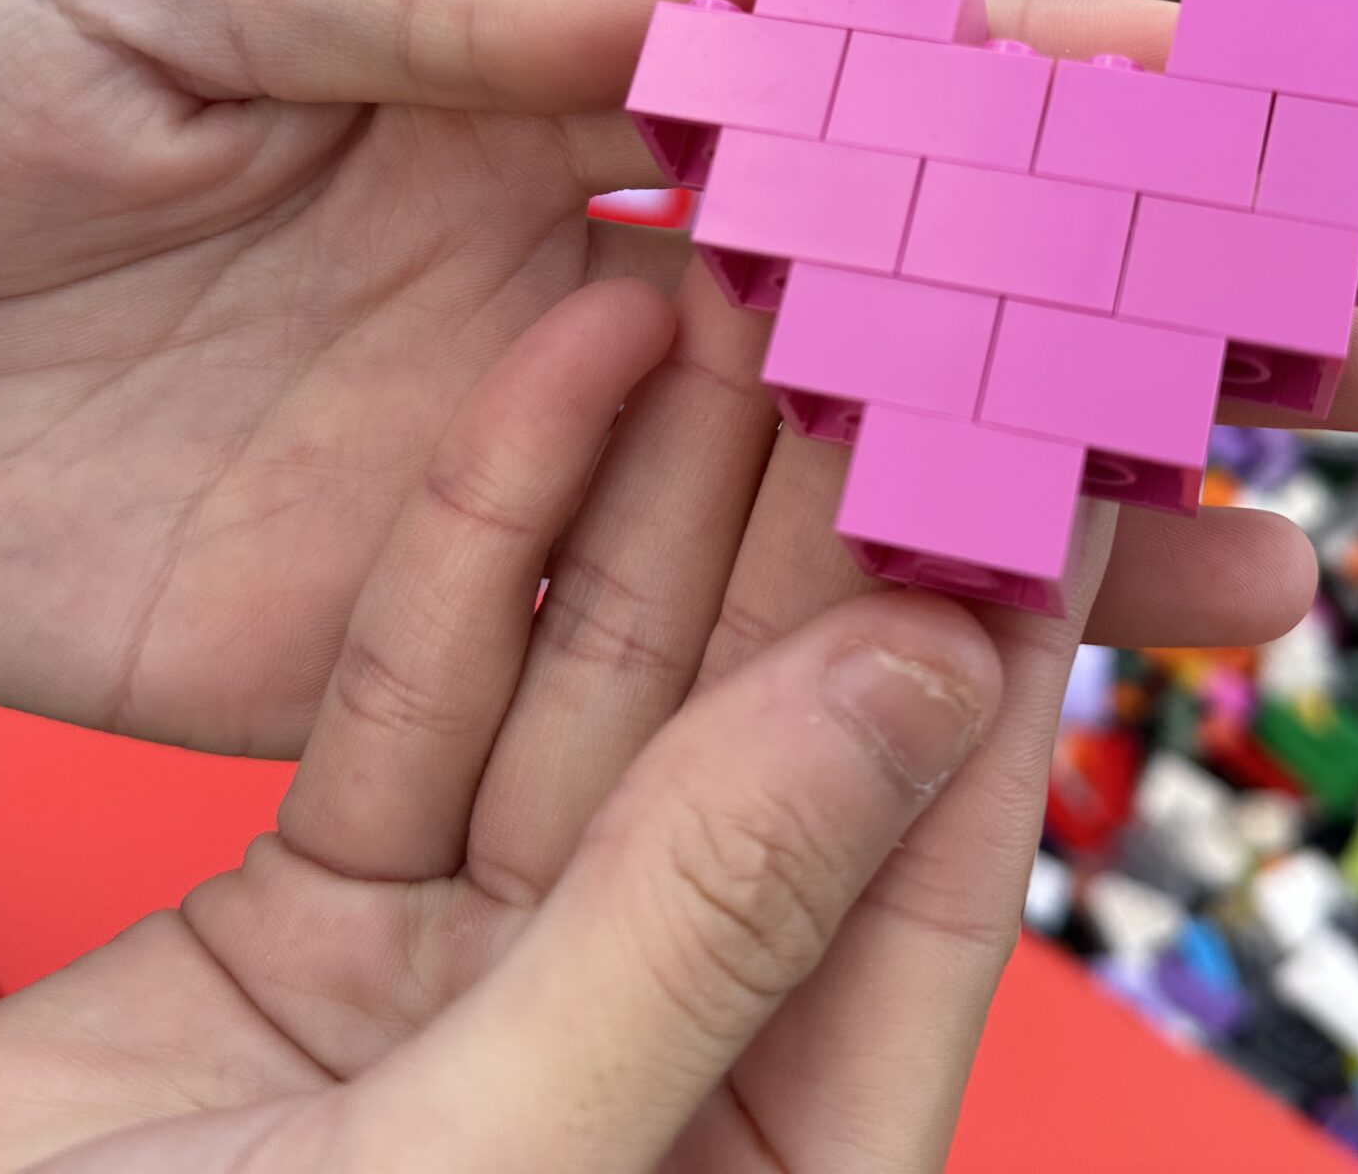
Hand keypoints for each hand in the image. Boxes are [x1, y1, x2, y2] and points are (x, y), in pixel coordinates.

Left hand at [0, 0, 1357, 755]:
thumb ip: (470, 6)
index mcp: (510, 90)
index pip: (846, 107)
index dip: (1052, 122)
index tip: (1256, 136)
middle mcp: (548, 287)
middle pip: (899, 324)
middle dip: (1139, 344)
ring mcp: (487, 481)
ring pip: (819, 513)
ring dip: (1050, 539)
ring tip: (1270, 568)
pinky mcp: (380, 654)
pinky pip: (635, 668)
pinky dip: (813, 673)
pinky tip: (996, 689)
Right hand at [0, 283, 1018, 1171]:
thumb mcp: (479, 1169)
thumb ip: (700, 924)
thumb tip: (917, 678)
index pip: (919, 882)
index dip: (988, 648)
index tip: (1042, 434)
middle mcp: (646, 1069)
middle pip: (767, 756)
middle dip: (821, 523)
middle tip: (884, 295)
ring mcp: (476, 989)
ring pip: (599, 693)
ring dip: (664, 490)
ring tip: (736, 272)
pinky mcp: (315, 920)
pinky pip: (421, 697)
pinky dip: (478, 539)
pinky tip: (555, 362)